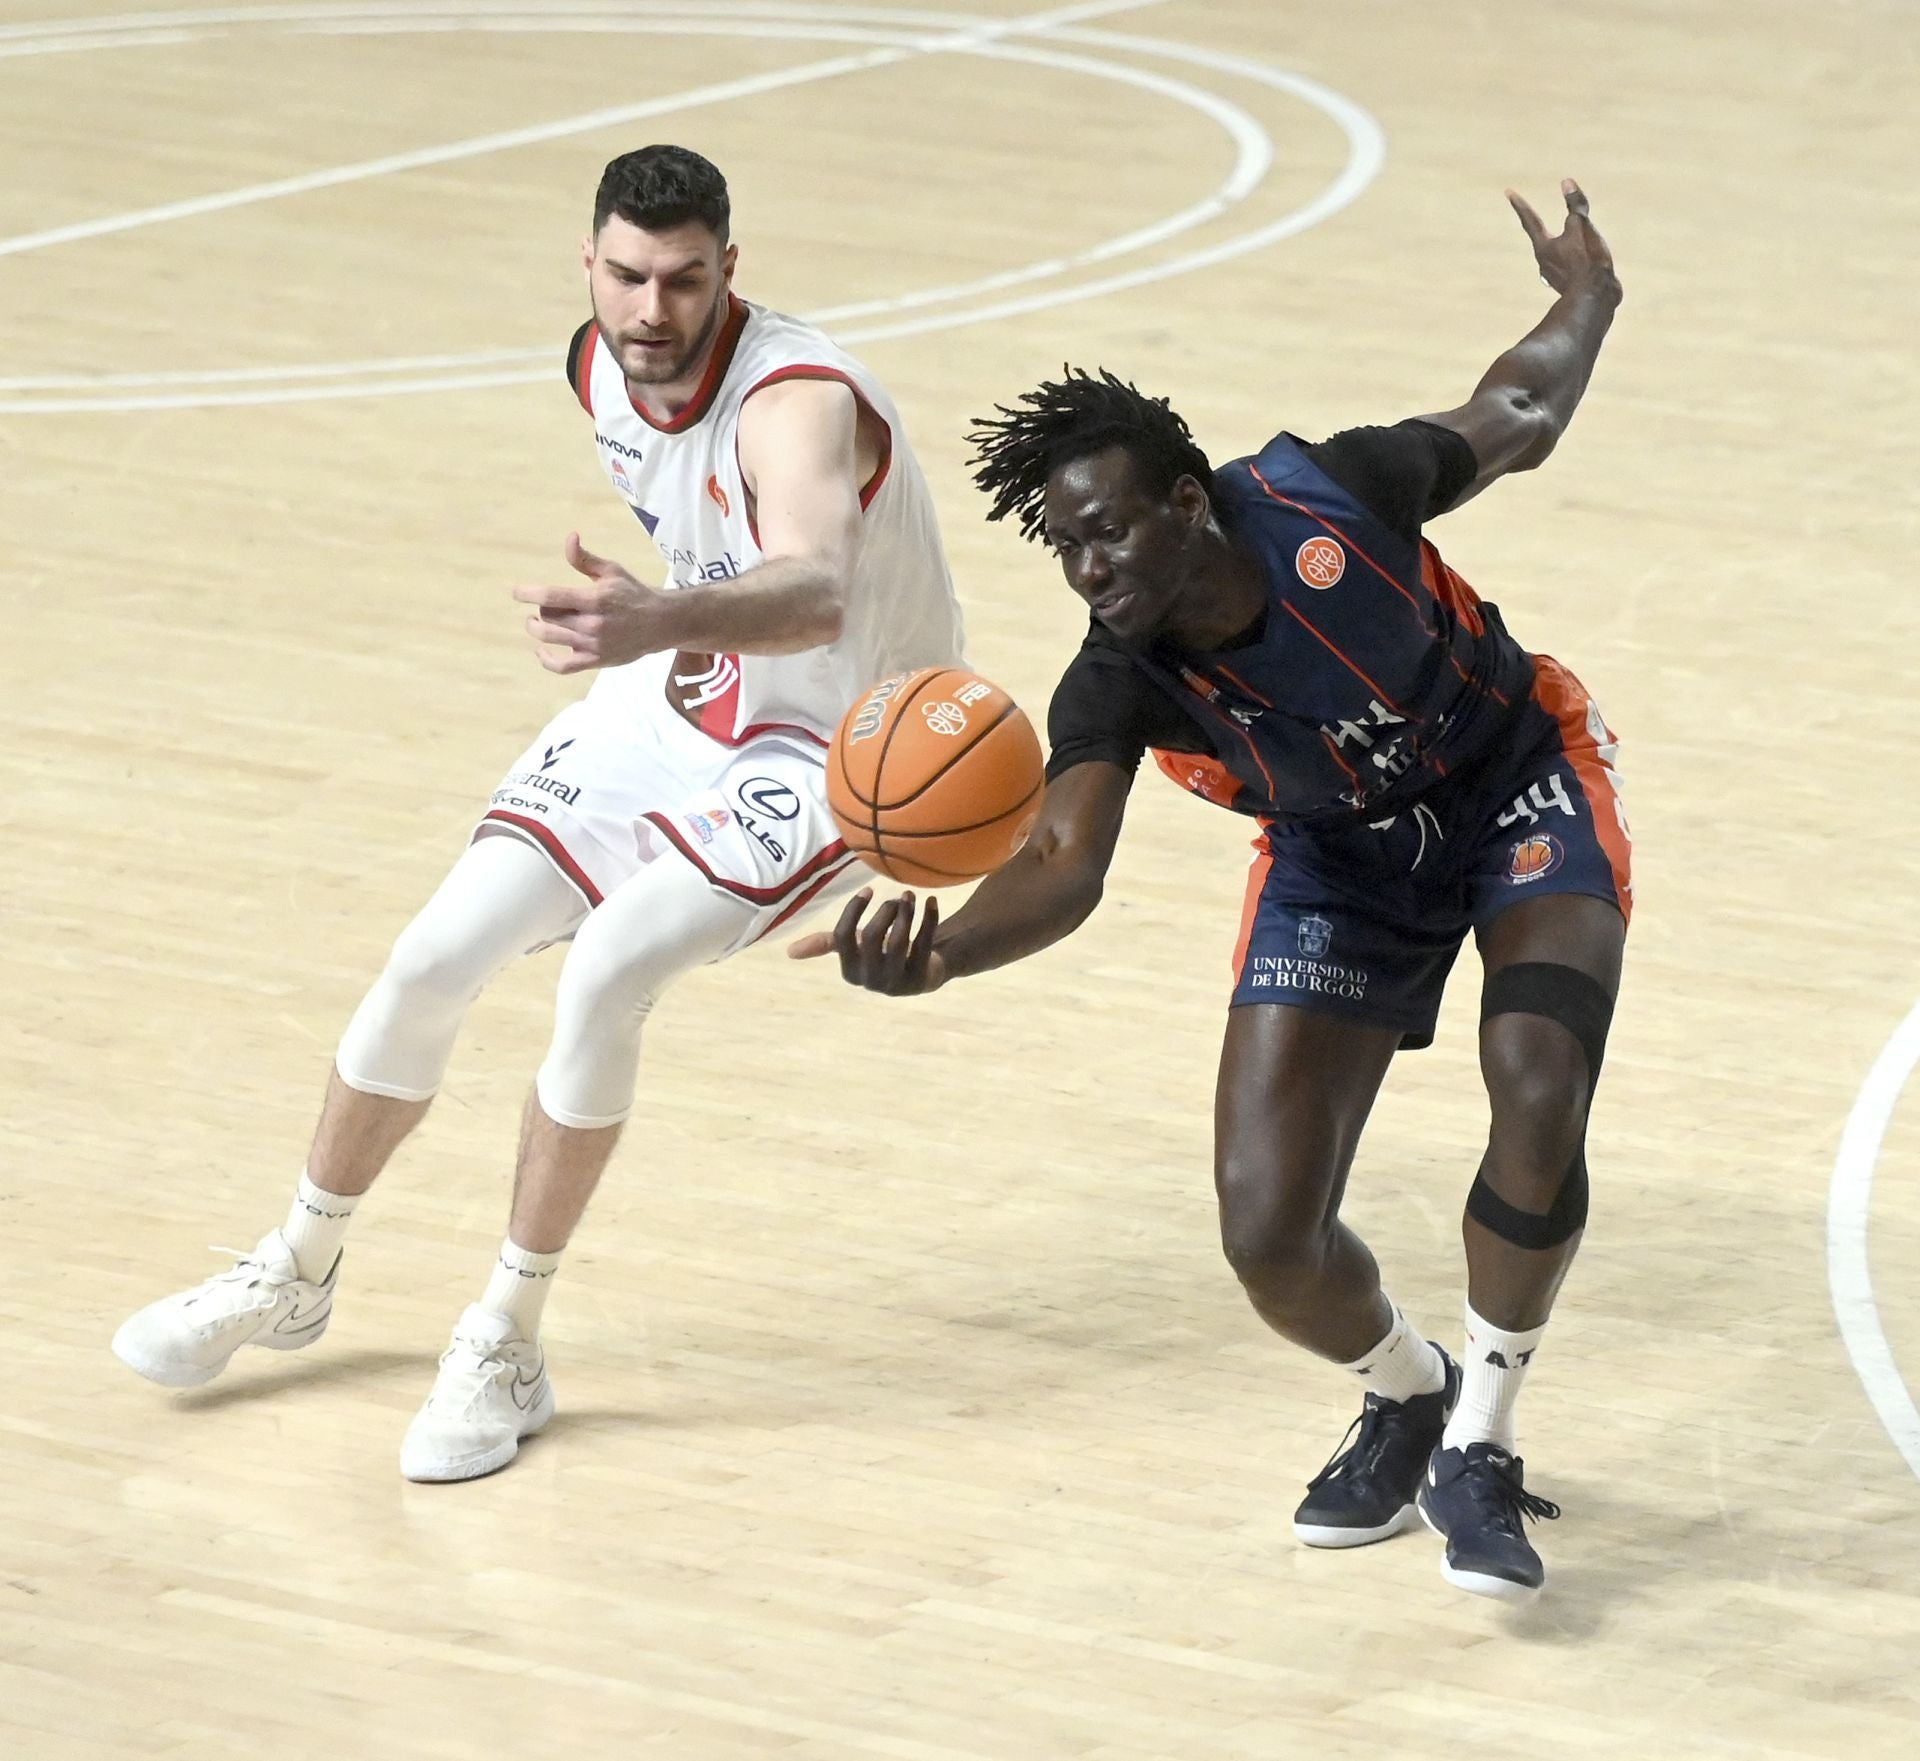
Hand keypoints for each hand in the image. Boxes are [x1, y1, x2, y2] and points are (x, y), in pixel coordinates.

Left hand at [510, 533, 679, 674]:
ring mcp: (593, 644)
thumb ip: (585, 559)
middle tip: (545, 607)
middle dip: (540, 610)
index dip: (527, 594)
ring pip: (551, 638)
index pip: (550, 596)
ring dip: (537, 629)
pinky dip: (546, 660)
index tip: (517, 592)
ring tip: (536, 623)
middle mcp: (592, 623)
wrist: (660, 623)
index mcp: (594, 598)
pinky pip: (563, 666)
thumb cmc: (633, 593)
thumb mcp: (611, 571)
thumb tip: (569, 537)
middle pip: (548, 617)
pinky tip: (540, 650)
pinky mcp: (596, 660)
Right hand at [787, 887, 949, 995]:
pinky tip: (931, 901)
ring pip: (899, 941)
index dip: (854, 910)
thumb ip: (825, 945)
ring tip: (909, 896)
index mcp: (850, 972)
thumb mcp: (853, 948)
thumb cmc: (881, 954)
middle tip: (895, 899)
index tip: (868, 890)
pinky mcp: (922, 978)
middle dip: (884, 912)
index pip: (842, 937)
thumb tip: (788, 952)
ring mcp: (898, 982)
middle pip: (872, 937)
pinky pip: (924, 943)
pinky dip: (928, 919)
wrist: (923, 971)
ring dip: (905, 913)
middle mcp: (871, 981)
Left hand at [1508, 178, 1619, 305]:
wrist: (1595, 300)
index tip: (1508, 193)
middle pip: (1540, 238)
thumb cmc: (1586, 262)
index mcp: (1543, 247)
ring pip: (1556, 254)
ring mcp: (1556, 276)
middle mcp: (1544, 263)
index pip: (1530, 220)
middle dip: (1537, 225)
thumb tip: (1566, 183)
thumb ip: (1575, 206)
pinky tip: (1578, 263)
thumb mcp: (1582, 228)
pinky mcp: (1570, 286)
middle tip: (1528, 215)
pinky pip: (1570, 266)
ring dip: (1559, 244)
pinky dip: (1574, 258)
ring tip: (1564, 237)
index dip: (1520, 205)